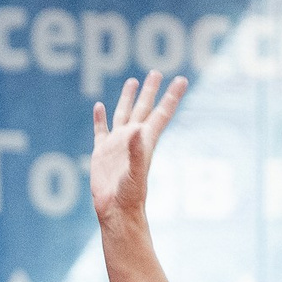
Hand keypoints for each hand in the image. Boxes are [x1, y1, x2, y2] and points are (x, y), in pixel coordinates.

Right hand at [91, 74, 186, 224]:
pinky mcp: (102, 151)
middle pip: (144, 108)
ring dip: (127, 98)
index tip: (182, 80)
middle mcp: (132, 138)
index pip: (161, 113)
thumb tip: (136, 129)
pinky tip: (99, 107)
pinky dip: (100, 118)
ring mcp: (117, 143)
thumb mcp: (136, 171)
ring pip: (123, 114)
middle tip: (157, 72)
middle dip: (151, 91)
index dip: (172, 97)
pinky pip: (101, 130)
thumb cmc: (130, 193)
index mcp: (145, 139)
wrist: (116, 209)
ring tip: (132, 81)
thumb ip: (136, 150)